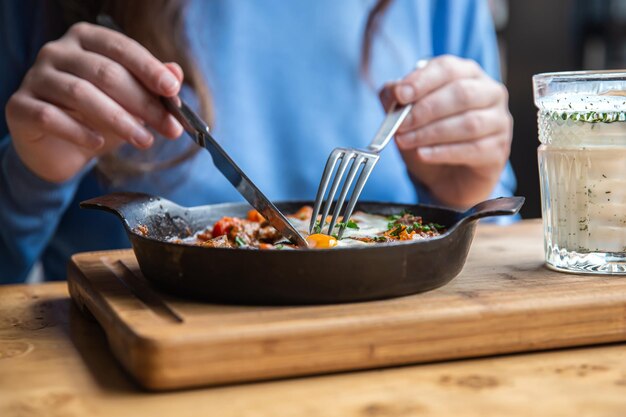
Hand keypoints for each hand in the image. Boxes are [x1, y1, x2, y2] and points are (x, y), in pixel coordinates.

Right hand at [5, 22, 183, 182]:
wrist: (58, 149)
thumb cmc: (97, 118)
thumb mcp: (130, 102)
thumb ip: (151, 86)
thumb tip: (176, 73)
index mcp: (87, 40)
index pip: (122, 48)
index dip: (149, 69)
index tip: (173, 90)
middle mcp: (57, 51)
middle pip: (106, 73)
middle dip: (143, 103)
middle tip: (169, 127)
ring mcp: (35, 77)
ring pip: (81, 94)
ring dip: (119, 120)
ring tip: (144, 140)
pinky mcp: (20, 106)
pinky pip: (51, 117)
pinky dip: (79, 132)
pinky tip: (99, 144)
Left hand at [380, 55, 512, 208]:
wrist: (446, 177)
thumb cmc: (429, 137)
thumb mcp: (407, 114)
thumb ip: (396, 97)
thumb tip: (394, 91)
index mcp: (468, 73)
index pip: (447, 68)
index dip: (422, 80)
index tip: (400, 95)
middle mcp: (490, 93)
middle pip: (461, 93)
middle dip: (425, 110)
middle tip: (400, 125)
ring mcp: (499, 121)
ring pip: (468, 123)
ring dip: (431, 133)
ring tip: (405, 141)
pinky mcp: (498, 150)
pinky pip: (473, 148)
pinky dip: (443, 152)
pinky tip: (422, 154)